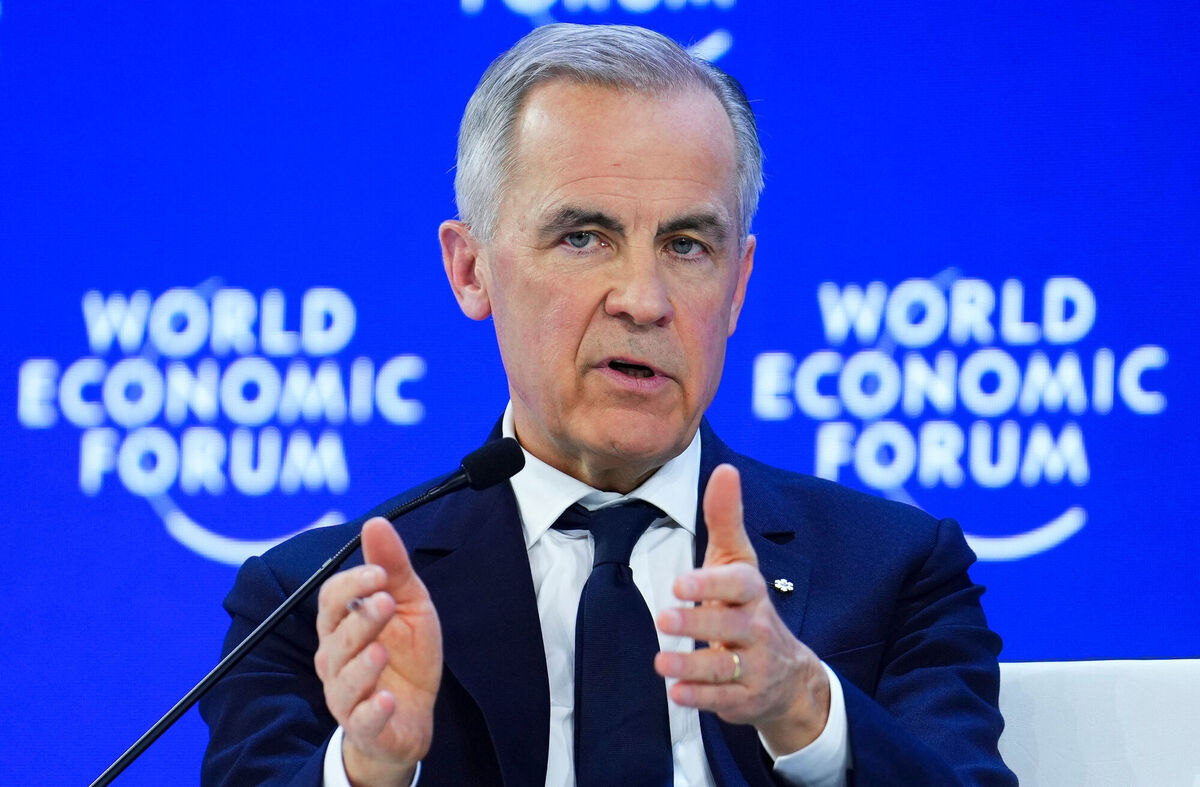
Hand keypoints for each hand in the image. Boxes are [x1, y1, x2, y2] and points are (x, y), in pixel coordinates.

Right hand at [314, 517, 442, 785]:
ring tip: (383, 650)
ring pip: (344, 679)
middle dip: (360, 618)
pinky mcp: (365, 727)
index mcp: (342, 627)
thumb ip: (392, 567)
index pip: (331, 600)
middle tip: (386, 602)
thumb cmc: (405, 654)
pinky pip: (361, 720)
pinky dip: (372, 710)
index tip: (379, 573)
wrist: (412, 714)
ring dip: (363, 664)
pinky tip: (386, 699)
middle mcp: (336, 660)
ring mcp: (347, 695)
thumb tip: (375, 523)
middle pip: (336, 637)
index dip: (351, 584)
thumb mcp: (409, 604)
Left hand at [654, 464, 830, 754]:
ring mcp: (754, 666)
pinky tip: (675, 693)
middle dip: (698, 623)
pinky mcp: (745, 698)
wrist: (788, 675)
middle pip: (731, 625)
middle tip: (663, 618)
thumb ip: (726, 518)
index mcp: (752, 591)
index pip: (739, 584)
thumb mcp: (738, 562)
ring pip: (724, 667)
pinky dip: (699, 698)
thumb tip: (725, 468)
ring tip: (661, 663)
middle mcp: (758, 628)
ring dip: (692, 665)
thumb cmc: (746, 605)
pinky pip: (723, 699)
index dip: (711, 583)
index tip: (680, 583)